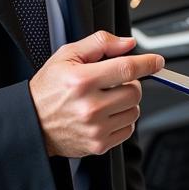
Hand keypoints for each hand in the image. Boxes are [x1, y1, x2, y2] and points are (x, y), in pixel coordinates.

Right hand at [29, 31, 163, 157]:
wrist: (31, 122)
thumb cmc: (48, 88)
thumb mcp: (67, 55)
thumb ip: (99, 44)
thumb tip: (128, 43)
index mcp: (81, 80)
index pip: (126, 69)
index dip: (147, 63)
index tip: (157, 61)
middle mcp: (89, 106)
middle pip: (135, 92)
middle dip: (131, 83)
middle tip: (114, 82)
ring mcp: (95, 128)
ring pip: (134, 111)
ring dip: (127, 102)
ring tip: (106, 99)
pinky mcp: (98, 145)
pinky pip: (128, 130)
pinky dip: (123, 120)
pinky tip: (106, 114)